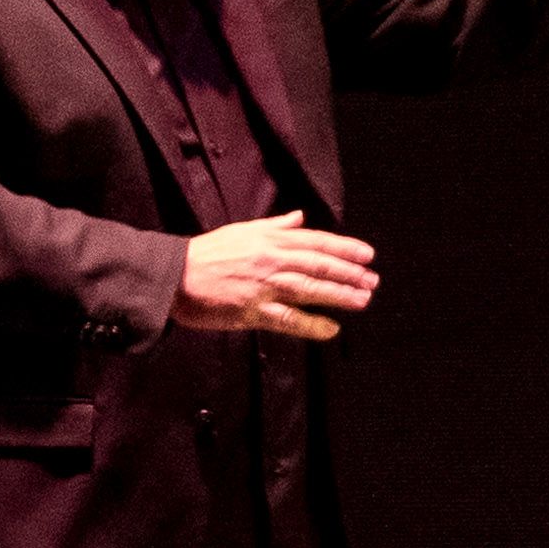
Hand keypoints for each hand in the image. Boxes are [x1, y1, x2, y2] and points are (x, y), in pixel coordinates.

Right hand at [176, 211, 378, 340]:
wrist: (175, 275)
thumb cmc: (208, 252)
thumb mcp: (242, 230)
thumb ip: (275, 225)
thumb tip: (299, 217)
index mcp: (270, 240)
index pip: (316, 242)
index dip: (345, 248)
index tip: (368, 254)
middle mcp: (272, 260)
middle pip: (319, 265)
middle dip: (350, 272)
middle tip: (373, 279)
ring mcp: (264, 286)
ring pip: (310, 289)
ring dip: (339, 295)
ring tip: (363, 299)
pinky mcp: (253, 311)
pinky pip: (289, 319)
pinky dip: (312, 324)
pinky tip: (332, 329)